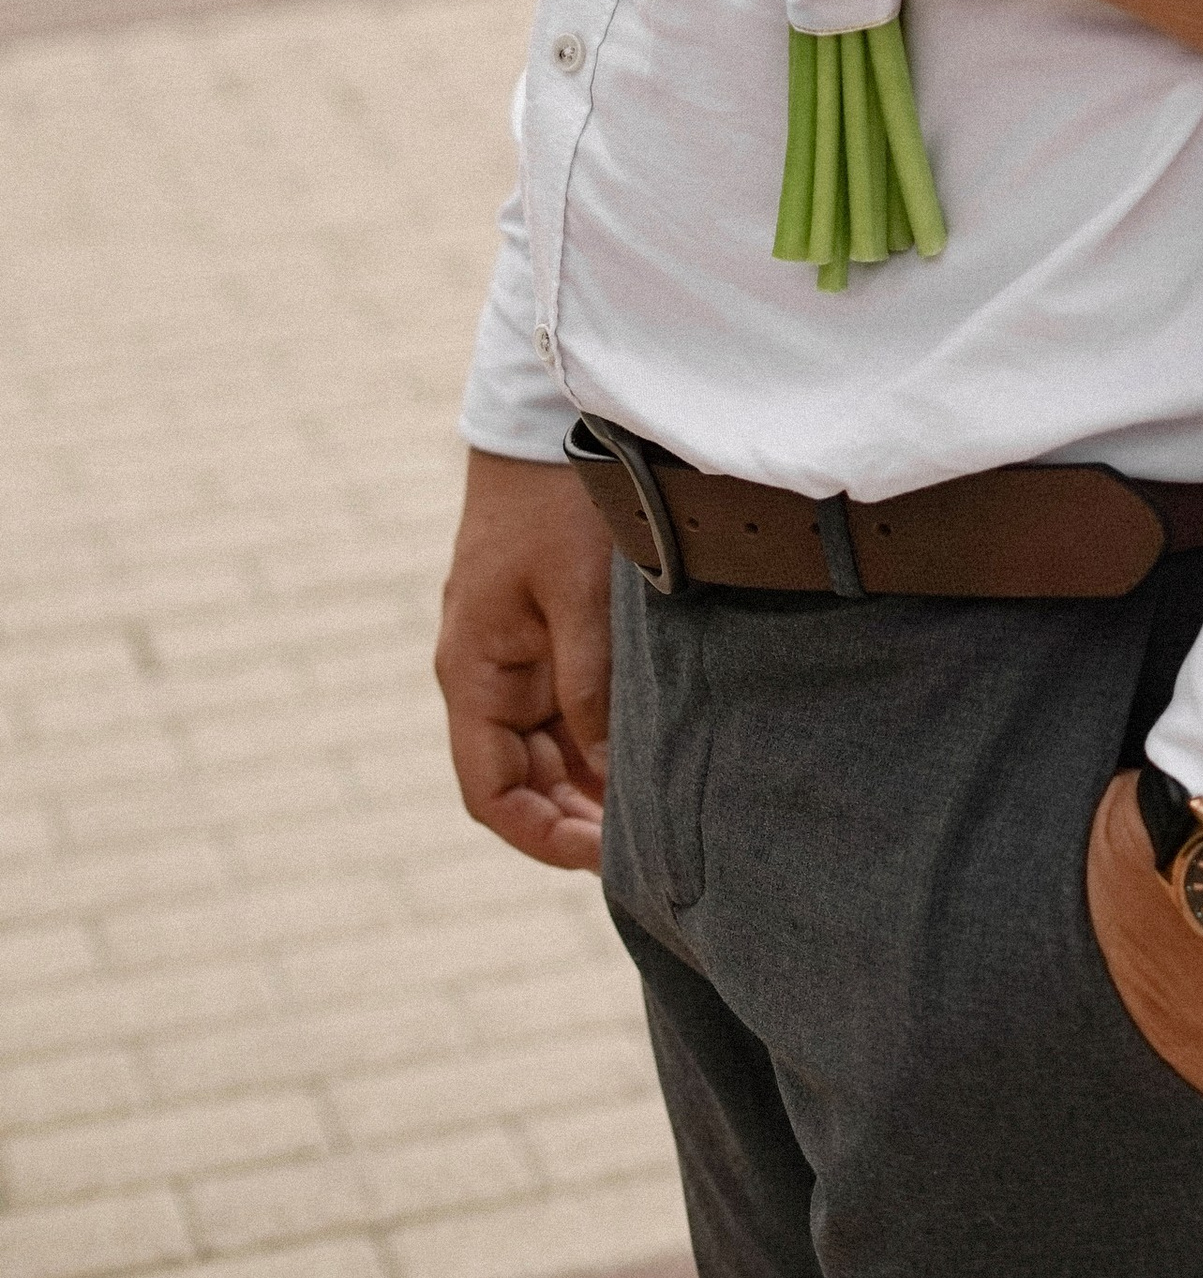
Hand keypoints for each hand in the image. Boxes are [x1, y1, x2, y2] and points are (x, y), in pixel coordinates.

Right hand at [434, 448, 613, 873]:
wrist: (544, 419)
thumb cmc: (555, 503)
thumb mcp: (578, 595)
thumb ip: (589, 686)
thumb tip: (606, 774)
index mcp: (472, 673)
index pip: (491, 792)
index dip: (540, 836)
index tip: (602, 858)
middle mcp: (485, 672)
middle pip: (522, 777)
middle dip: (575, 816)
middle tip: (646, 842)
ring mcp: (514, 651)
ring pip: (547, 745)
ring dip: (590, 780)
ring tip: (654, 807)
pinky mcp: (544, 627)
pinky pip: (564, 703)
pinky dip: (597, 735)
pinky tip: (644, 750)